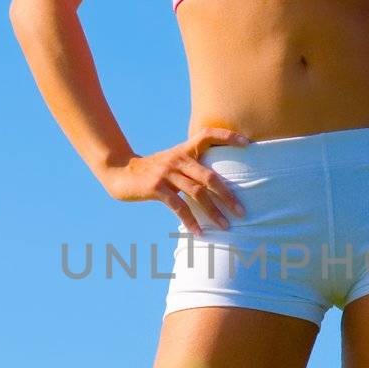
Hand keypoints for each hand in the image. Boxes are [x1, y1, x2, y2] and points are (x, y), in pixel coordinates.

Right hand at [104, 126, 251, 235]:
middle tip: (242, 211)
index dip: (228, 136)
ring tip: (226, 226)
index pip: (208, 135)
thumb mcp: (172, 162)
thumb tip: (218, 183)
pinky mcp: (156, 187)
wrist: (120, 172)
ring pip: (197, 193)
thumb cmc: (152, 171)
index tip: (248, 143)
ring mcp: (167, 173)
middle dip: (228, 195)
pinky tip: (199, 232)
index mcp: (184, 150)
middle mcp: (178, 159)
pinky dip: (190, 220)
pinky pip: (178, 206)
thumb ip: (192, 167)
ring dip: (213, 212)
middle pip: (210, 176)